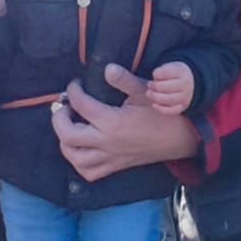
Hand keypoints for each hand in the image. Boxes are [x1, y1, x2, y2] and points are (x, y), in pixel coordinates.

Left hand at [52, 69, 199, 181]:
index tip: (75, 85)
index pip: (80, 104)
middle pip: (67, 135)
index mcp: (113, 122)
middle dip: (60, 118)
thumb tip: (106, 68)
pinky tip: (80, 149)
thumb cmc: (163, 113)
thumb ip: (123, 80)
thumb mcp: (145, 91)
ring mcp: (110, 157)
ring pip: (74, 157)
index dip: (72, 91)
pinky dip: (79, 163)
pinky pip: (89, 172)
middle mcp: (107, 142)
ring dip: (65, 142)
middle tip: (65, 107)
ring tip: (69, 127)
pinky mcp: (115, 166)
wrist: (181, 138)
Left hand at [147, 60, 194, 114]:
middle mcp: (186, 84)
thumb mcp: (167, 68)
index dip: (157, 74)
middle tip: (149, 85)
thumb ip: (159, 72)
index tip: (154, 74)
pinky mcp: (182, 107)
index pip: (167, 73)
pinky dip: (161, 109)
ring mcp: (185, 97)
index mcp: (181, 72)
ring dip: (156, 97)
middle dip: (155, 86)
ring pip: (169, 99)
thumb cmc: (172, 75)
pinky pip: (172, 110)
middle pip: (168, 87)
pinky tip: (154, 104)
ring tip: (148, 93)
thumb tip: (152, 77)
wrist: (188, 83)